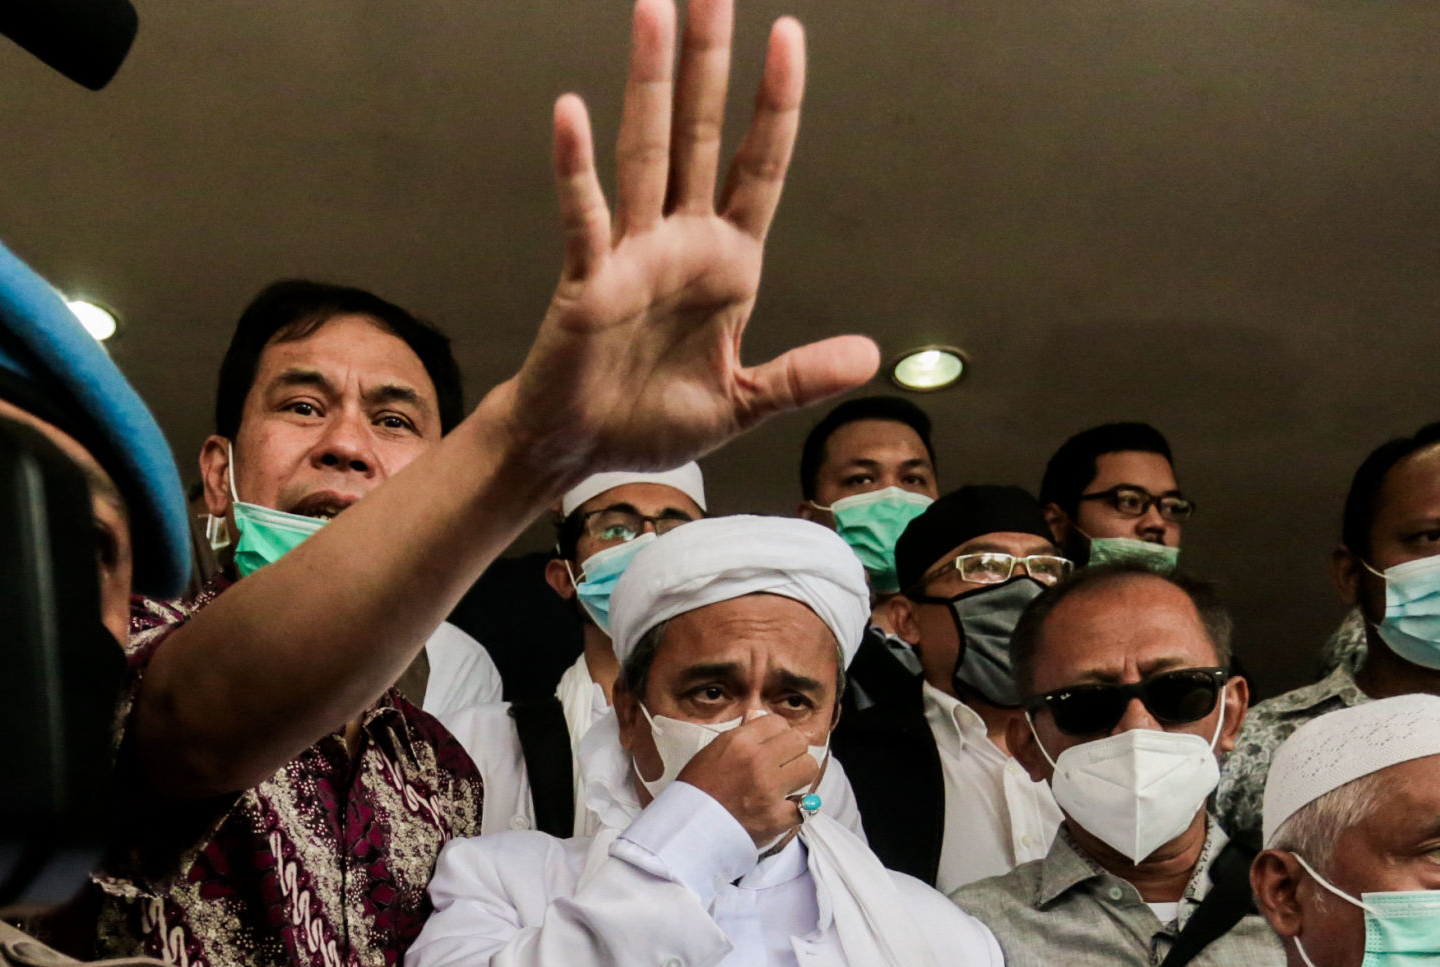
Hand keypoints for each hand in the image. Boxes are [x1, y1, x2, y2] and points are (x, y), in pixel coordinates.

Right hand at [502, 0, 876, 487]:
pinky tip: (571, 112)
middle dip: (709, 62)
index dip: (774, 104)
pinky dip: (576, 167)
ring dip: (650, 83)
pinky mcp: (588, 281)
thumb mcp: (743, 401)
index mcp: (725, 262)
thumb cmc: (649, 421)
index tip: (788, 36)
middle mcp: (679, 241)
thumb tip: (868, 356)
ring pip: (645, 152)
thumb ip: (799, 376)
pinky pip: (585, 216)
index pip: (759, 165)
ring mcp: (631, 253)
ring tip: (653, 14)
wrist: (579, 450)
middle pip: (700, 133)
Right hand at [676, 711, 817, 846]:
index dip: (776, 733)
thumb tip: (758, 715)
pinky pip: (804, 806)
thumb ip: (740, 735)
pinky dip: (796, 809)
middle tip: (782, 764)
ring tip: (785, 785)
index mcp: (738, 742)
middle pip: (798, 741)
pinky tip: (783, 809)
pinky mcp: (777, 818)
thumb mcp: (711, 752)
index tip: (772, 745)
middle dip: (792, 751)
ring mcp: (769, 790)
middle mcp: (757, 761)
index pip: (777, 722)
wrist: (687, 830)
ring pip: (809, 767)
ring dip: (799, 776)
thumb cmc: (695, 791)